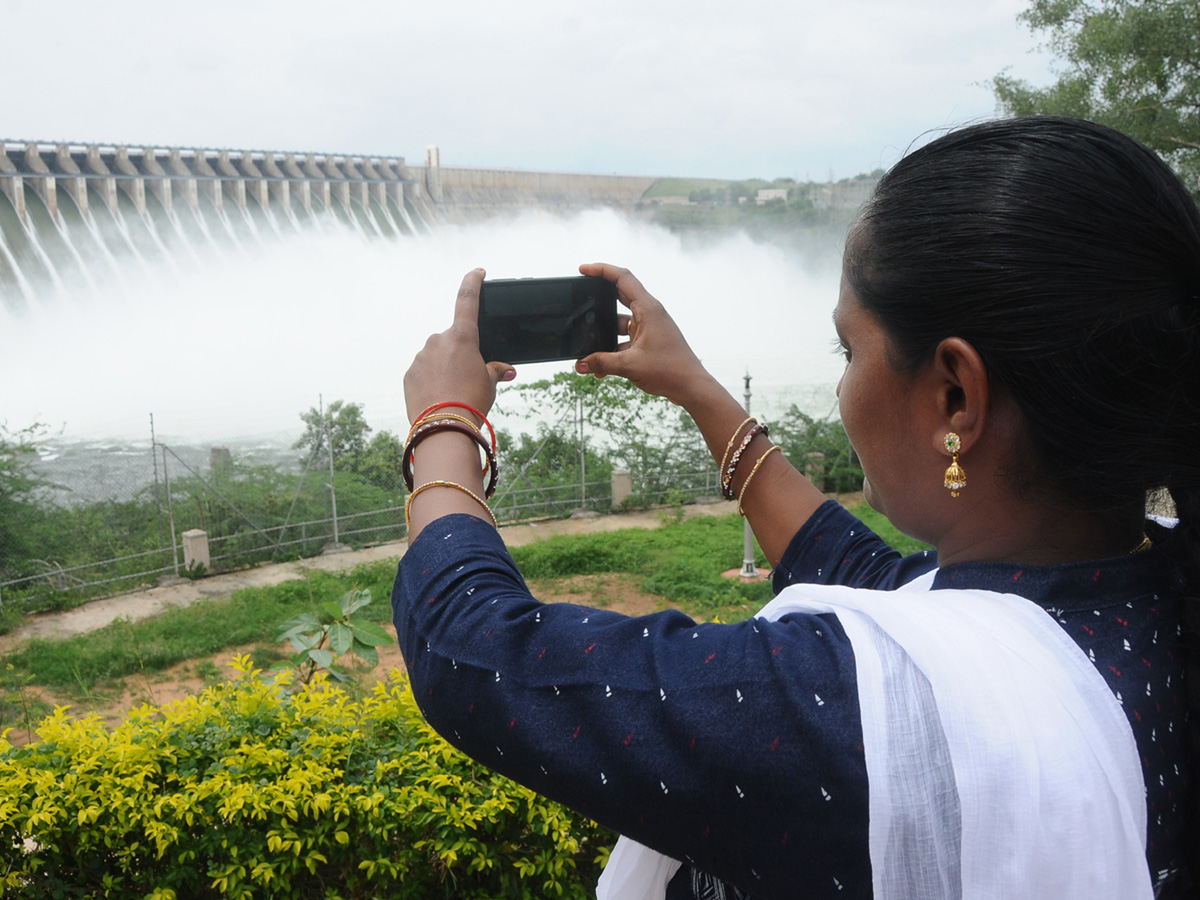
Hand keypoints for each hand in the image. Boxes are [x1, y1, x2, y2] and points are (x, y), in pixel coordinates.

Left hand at [404, 269, 514, 422]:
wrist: (444, 427)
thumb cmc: (472, 402)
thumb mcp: (490, 384)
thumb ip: (495, 370)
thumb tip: (505, 370)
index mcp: (462, 337)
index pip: (467, 301)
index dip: (472, 283)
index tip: (477, 272)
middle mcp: (439, 340)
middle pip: (452, 340)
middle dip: (460, 354)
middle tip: (469, 378)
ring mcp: (421, 356)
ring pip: (436, 357)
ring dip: (445, 369)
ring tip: (454, 393)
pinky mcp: (410, 373)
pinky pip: (423, 372)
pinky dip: (431, 381)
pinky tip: (440, 398)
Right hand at [575, 263, 713, 406]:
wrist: (691, 387)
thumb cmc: (670, 370)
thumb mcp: (629, 366)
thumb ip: (601, 363)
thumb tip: (581, 364)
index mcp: (648, 309)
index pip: (622, 278)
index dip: (601, 270)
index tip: (583, 270)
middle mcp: (649, 314)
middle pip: (619, 296)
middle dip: (598, 300)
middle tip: (580, 299)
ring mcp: (649, 328)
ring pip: (619, 322)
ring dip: (605, 334)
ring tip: (588, 347)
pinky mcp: (648, 342)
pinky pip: (625, 339)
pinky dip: (613, 349)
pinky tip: (601, 367)